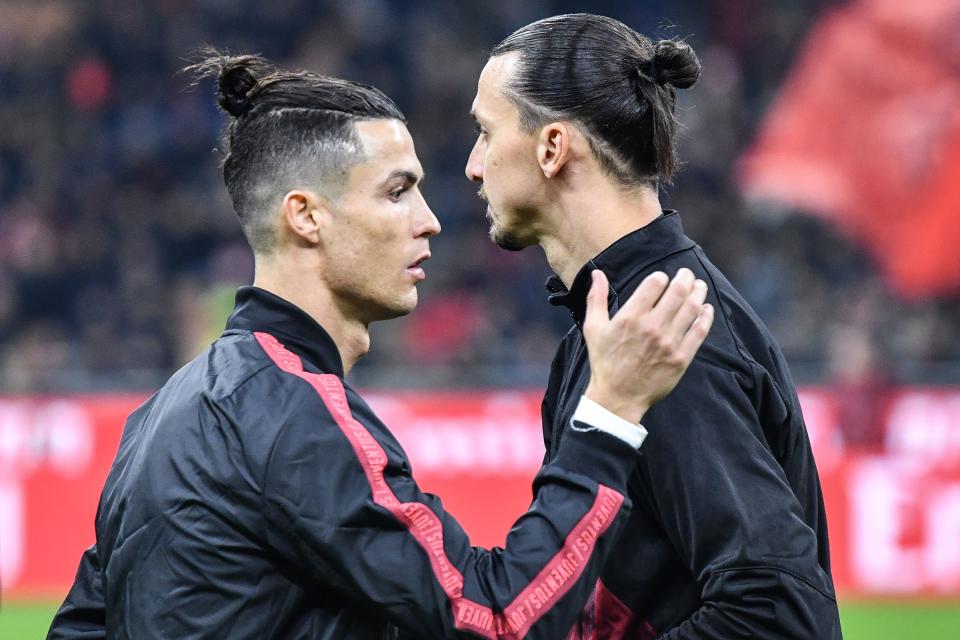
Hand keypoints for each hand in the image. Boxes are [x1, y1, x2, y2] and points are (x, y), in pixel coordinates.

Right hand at [583, 268, 713, 423]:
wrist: (618, 397)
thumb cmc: (604, 361)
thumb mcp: (593, 328)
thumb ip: (596, 298)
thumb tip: (597, 273)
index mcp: (630, 317)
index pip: (655, 283)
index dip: (660, 277)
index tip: (661, 279)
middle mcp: (652, 327)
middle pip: (678, 291)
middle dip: (685, 277)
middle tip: (687, 274)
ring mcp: (669, 343)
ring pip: (692, 308)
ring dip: (698, 292)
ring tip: (699, 286)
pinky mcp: (681, 358)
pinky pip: (699, 331)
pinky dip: (706, 316)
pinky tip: (706, 309)